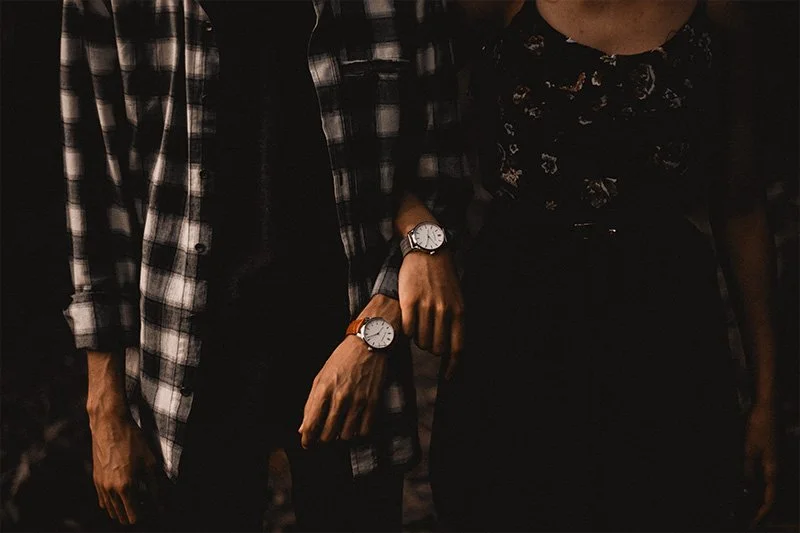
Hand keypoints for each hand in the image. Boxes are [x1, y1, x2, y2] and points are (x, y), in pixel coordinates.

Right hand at [89, 411, 160, 524]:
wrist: (109, 424)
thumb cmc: (132, 441)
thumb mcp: (151, 462)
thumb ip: (158, 485)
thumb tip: (164, 503)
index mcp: (125, 487)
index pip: (133, 517)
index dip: (145, 514)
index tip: (153, 506)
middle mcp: (110, 489)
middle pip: (121, 517)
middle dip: (134, 513)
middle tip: (146, 502)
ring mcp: (100, 485)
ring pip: (111, 510)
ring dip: (123, 508)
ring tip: (137, 496)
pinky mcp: (95, 479)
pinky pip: (103, 500)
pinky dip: (113, 501)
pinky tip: (124, 490)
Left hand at [299, 297, 395, 446]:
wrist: (368, 344)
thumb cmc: (342, 359)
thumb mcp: (321, 377)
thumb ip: (311, 403)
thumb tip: (303, 428)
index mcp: (323, 390)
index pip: (311, 425)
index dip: (307, 440)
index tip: (308, 443)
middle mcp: (340, 397)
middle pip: (328, 435)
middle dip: (323, 440)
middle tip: (324, 437)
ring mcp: (358, 401)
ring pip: (346, 436)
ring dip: (341, 438)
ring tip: (340, 430)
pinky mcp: (373, 402)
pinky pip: (365, 431)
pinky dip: (359, 434)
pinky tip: (355, 426)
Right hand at [399, 248, 463, 378]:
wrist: (428, 251)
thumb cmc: (443, 279)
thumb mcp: (457, 300)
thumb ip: (455, 323)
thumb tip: (451, 351)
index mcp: (459, 312)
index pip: (457, 349)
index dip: (452, 367)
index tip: (447, 377)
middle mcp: (444, 311)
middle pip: (436, 348)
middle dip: (431, 348)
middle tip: (427, 336)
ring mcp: (426, 306)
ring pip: (421, 340)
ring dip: (419, 339)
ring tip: (418, 324)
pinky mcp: (409, 302)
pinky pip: (407, 329)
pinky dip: (406, 330)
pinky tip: (408, 321)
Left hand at [744, 402, 777, 527]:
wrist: (768, 407)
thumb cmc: (760, 426)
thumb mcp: (749, 449)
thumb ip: (747, 470)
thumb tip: (745, 489)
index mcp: (773, 470)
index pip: (770, 499)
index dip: (762, 514)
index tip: (753, 524)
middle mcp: (776, 468)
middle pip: (770, 496)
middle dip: (759, 510)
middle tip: (747, 520)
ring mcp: (773, 462)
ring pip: (767, 487)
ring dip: (756, 498)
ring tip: (744, 508)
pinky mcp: (769, 456)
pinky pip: (764, 476)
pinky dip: (756, 485)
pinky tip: (746, 486)